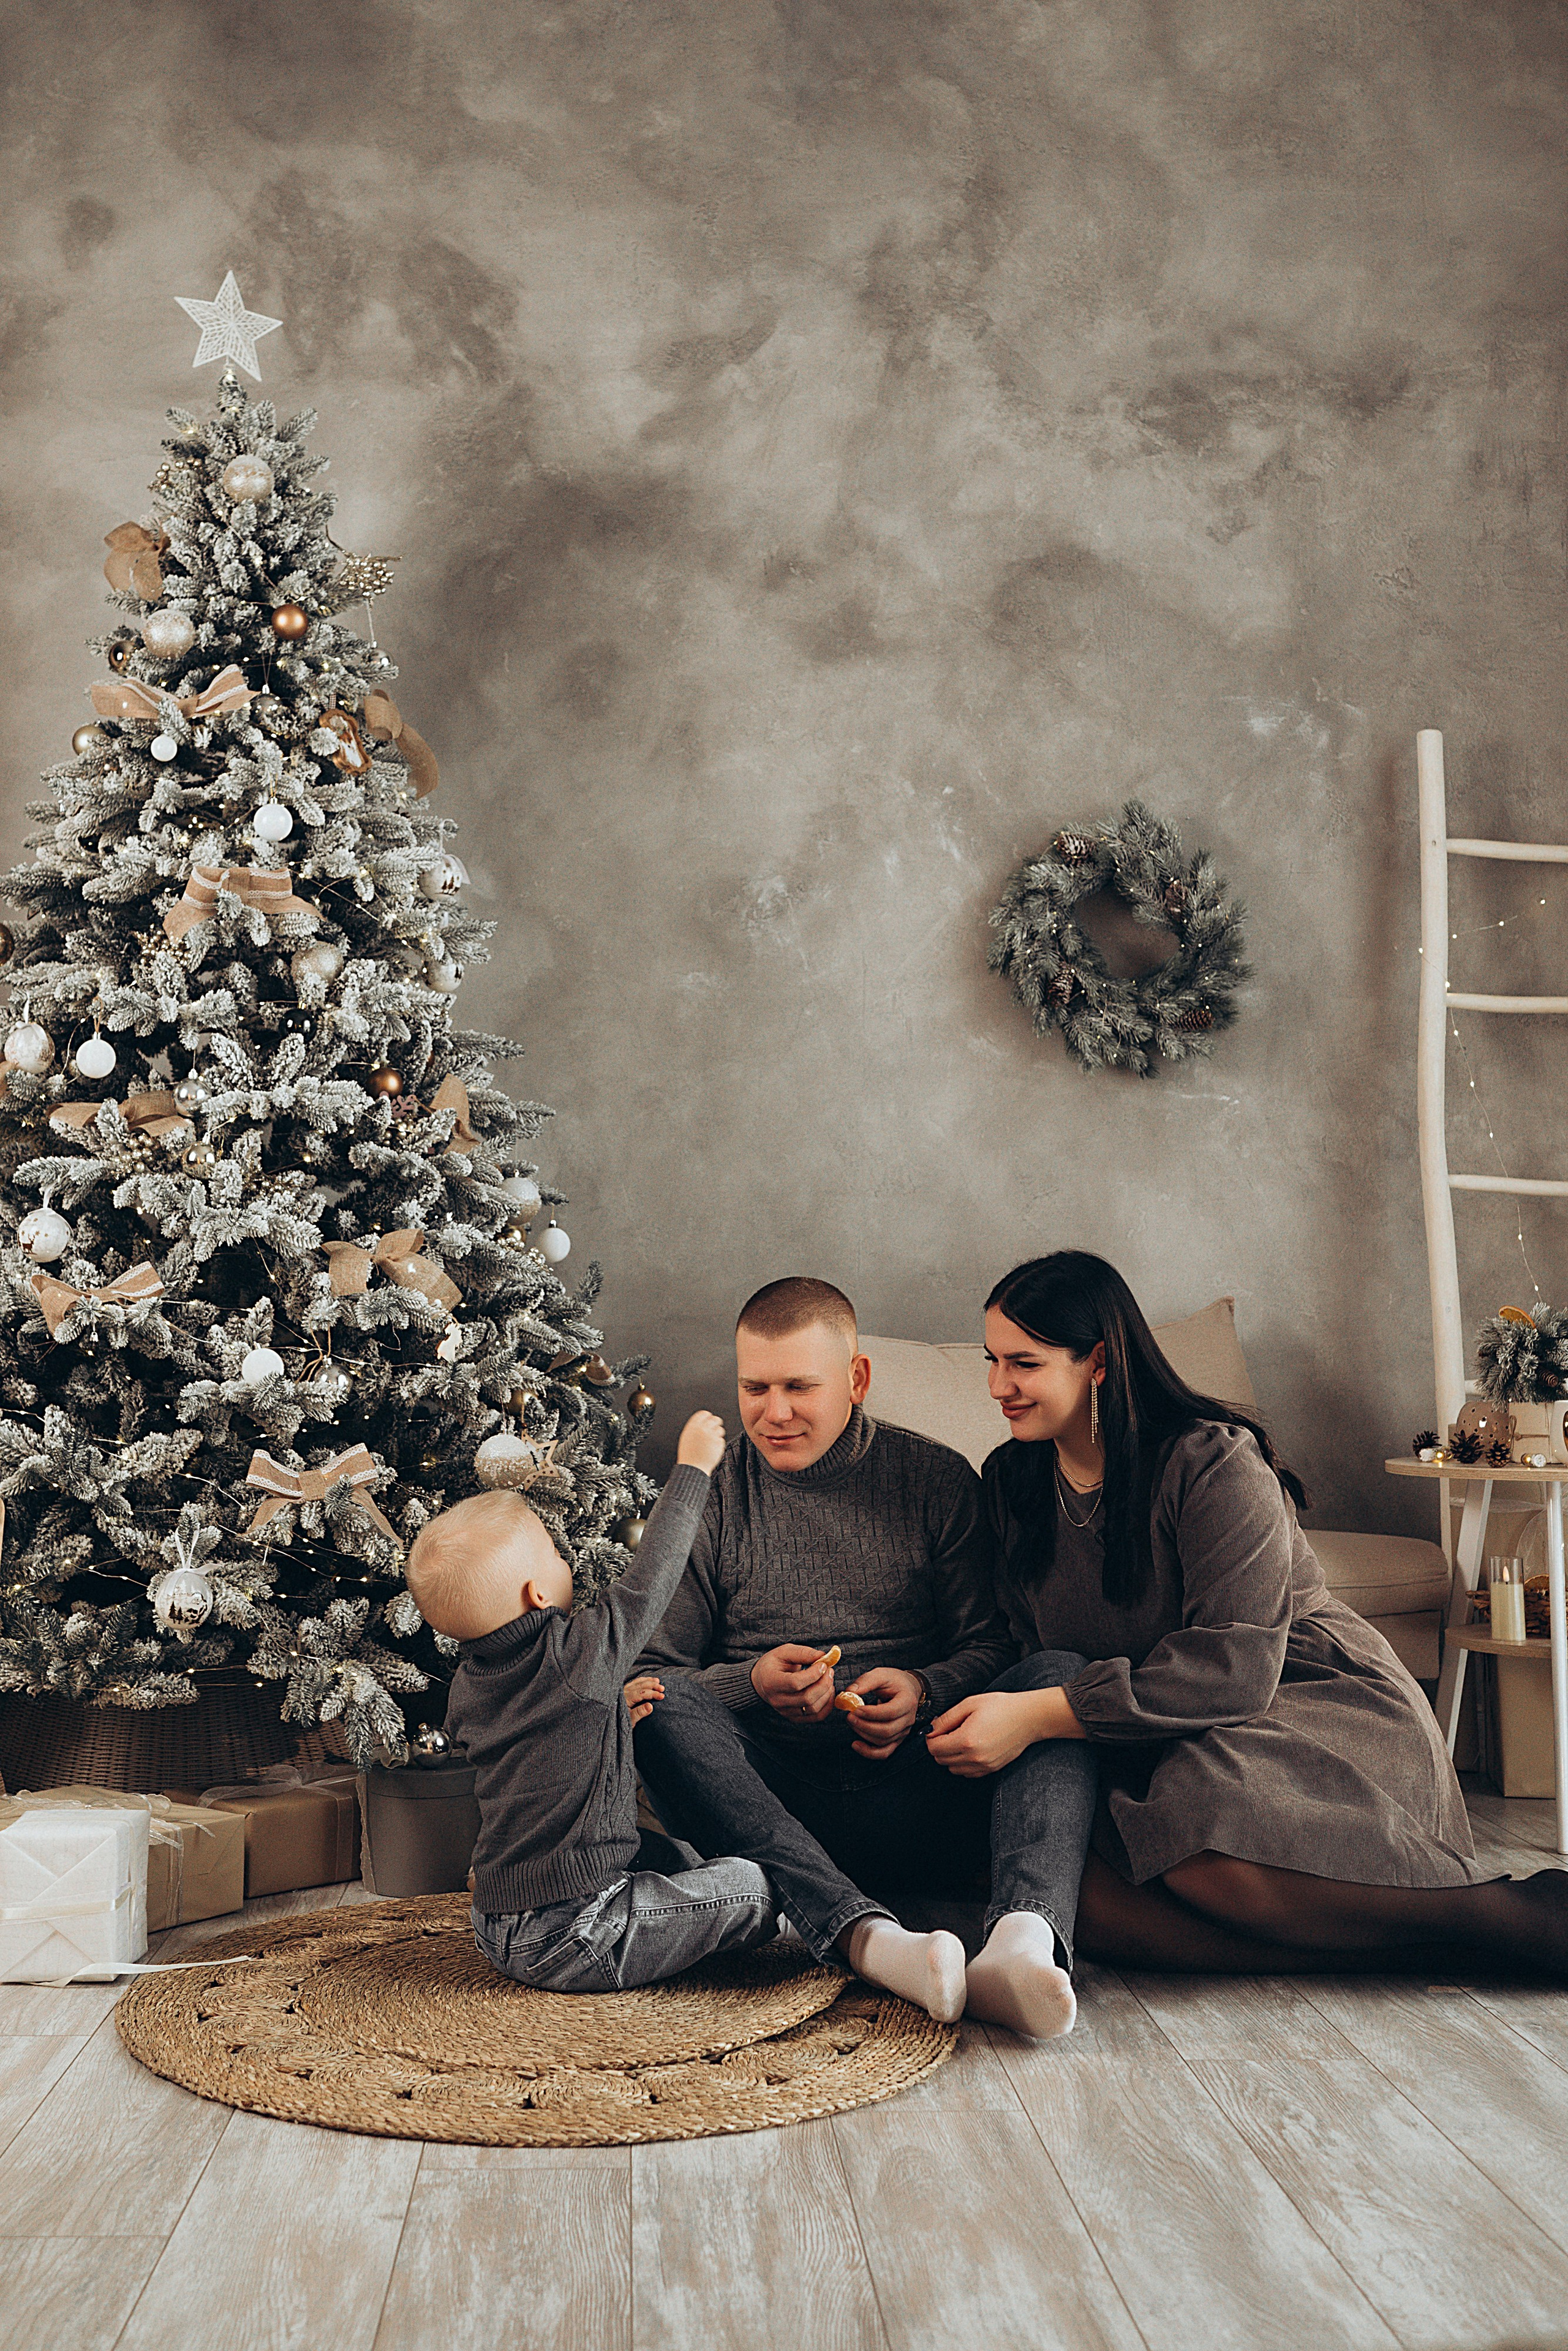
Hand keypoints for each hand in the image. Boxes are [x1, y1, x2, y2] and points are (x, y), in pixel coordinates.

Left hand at [622, 1674, 663, 1725]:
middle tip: (662, 1689)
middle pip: (641, 1685)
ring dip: (649, 1681)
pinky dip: (643, 1680)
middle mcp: (624, 1692)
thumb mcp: (630, 1720)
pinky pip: (635, 1682)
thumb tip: (651, 1706)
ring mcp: (624, 1689)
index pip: (642, 1693)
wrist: (612, 1722)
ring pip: (638, 1682)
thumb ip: (639, 1713)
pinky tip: (649, 1680)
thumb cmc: (622, 1722)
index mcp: (625, 1699)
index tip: (662, 1696)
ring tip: (658, 1681)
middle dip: (653, 1685)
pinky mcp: (624, 1690)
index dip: (653, 1694)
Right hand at [676, 1411, 726, 1472]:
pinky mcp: (719, 1444)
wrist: (693, 1468)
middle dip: (716, 1423)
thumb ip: (695, 1428)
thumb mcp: (686, 1438)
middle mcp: (703, 1429)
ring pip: (720, 1429)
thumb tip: (703, 1421)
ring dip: (718, 1434)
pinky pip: (721, 1440)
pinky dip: (718, 1444)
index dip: (707, 1417)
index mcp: (693, 1426)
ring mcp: (712, 1436)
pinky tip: (712, 1450)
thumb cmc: (688, 1455)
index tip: (709, 1420)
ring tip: (711, 1443)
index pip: (704, 1414)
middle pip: (715, 1419)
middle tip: (715, 1428)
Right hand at [750, 1644, 837, 1721]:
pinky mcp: (794, 1717)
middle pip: (806, 1698)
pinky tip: (828, 1692)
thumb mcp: (784, 1652)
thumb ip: (803, 1653)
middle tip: (829, 1671)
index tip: (823, 1664)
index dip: (813, 1675)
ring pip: (813, 1709)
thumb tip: (823, 1656)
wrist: (762, 1681)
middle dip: (824, 1684)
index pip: (795, 1683)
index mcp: (771, 1681)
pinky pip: (816, 1717)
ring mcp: (786, 1711)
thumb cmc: (774, 1664)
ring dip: (827, 1694)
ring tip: (828, 1680)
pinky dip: (827, 1705)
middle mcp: (777, 1700)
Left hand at [839, 1667, 924, 1760]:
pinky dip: (869, 1752)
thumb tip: (848, 1693)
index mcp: (907, 1701)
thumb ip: (865, 1682)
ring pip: (883, 1741)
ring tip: (851, 1722)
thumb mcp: (881, 1674)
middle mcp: (908, 1719)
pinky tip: (856, 1744)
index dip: (872, 1713)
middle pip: (886, 1730)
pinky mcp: (897, 1739)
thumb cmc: (895, 1681)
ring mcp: (903, 1731)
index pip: (891, 1712)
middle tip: (849, 1716)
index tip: (856, 1709)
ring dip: (864, 1734)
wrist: (908, 1689)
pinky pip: (884, 1752)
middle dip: (864, 1725)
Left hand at [925, 1690, 1056, 1776]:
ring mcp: (984, 1766)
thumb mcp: (969, 1704)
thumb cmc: (1000, 1706)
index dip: (930, 1738)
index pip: (934, 1748)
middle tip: (948, 1731)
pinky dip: (963, 1763)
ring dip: (950, 1756)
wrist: (1028, 1717)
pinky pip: (967, 1773)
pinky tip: (971, 1747)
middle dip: (939, 1746)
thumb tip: (929, 1730)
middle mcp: (975, 1757)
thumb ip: (946, 1719)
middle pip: (941, 1760)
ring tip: (960, 1738)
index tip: (935, 1728)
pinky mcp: (992, 1769)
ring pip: (953, 1769)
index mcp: (967, 1740)